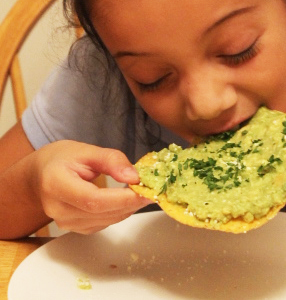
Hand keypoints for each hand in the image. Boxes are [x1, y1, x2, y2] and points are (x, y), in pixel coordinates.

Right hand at [31, 141, 151, 233]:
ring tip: (144, 192)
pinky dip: (119, 212)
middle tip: (153, 190)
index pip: (92, 199)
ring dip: (127, 209)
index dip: (121, 198)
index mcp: (56, 184)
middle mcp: (57, 208)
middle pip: (100, 213)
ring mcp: (64, 222)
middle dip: (130, 203)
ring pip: (104, 221)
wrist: (40, 175)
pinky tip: (128, 200)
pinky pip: (102, 224)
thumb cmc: (62, 159)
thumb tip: (135, 176)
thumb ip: (111, 160)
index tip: (144, 190)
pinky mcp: (74, 227)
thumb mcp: (86, 150)